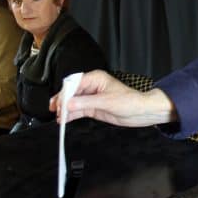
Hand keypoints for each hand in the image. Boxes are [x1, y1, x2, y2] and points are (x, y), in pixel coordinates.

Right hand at [49, 70, 176, 126]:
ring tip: (58, 117)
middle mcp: (92, 86)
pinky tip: (65, 119)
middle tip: (56, 110)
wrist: (141, 112)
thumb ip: (86, 103)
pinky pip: (79, 110)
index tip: (59, 103)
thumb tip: (69, 104)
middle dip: (63, 101)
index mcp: (96, 78)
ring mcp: (92, 98)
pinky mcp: (94, 107)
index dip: (65, 93)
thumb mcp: (106, 102)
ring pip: (74, 102)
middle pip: (72, 92)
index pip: (74, 84)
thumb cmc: (130, 101)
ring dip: (66, 109)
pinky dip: (71, 115)